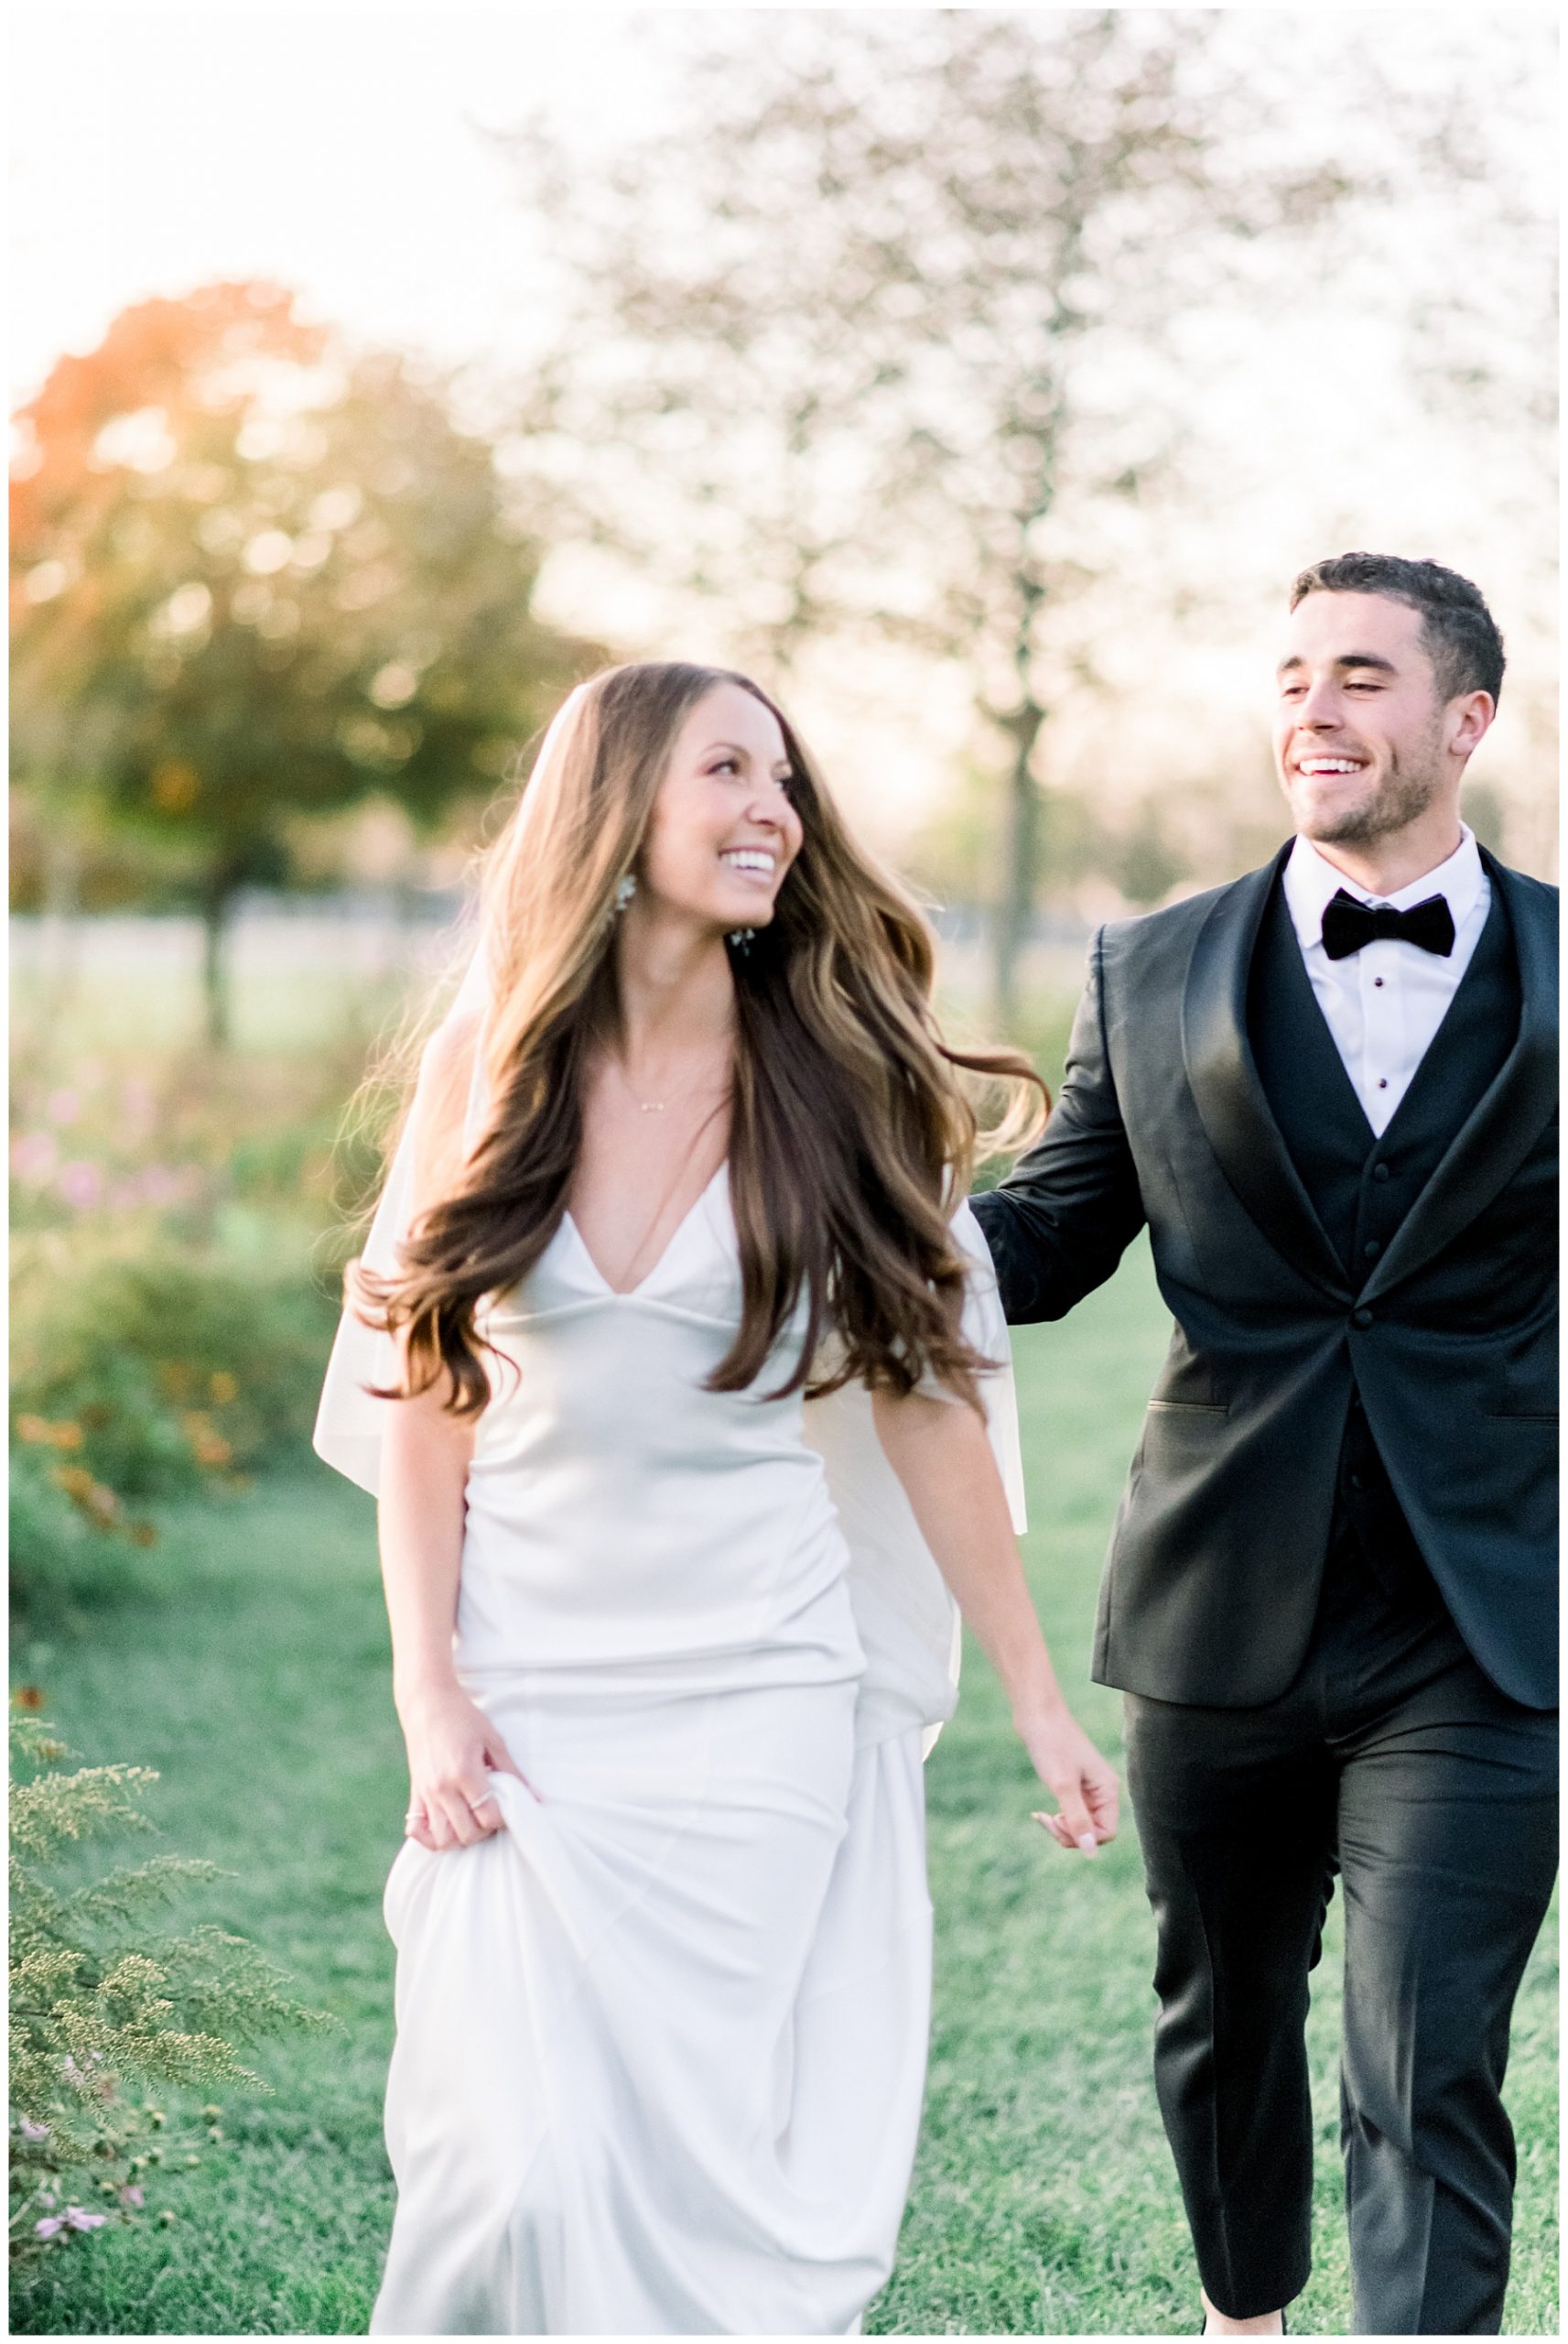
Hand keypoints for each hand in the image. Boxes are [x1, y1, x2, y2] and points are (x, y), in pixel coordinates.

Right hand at [397, 1679, 531, 1852]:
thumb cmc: (464, 1717)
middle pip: (466, 1834)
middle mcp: (443, 1788)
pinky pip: (416, 1830)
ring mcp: (426, 1794)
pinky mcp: (415, 1793)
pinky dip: (429, 1837)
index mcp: (465, 1773)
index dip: (502, 1818)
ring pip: (442, 1839)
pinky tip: (445, 1824)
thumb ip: (514, 1772)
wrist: (428, 1703)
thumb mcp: (493, 1740)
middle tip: (490, 1813)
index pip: (488, 1817)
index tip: (505, 1805)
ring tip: (470, 1820)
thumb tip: (538, 1798)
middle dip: (483, 1831)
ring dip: (460, 1837)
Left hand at [1018, 1700, 1119, 1856]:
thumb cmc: (1051, 1744)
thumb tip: (1091, 1852)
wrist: (1036, 1713)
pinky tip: (1040, 1814)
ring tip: (1042, 1817)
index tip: (1058, 1821)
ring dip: (1062, 1827)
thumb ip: (1078, 1820)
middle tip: (1046, 1820)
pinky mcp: (1072, 1783)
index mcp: (1108, 1789)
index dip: (1084, 1837)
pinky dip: (1057, 1817)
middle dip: (1070, 1834)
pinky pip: (1071, 1813)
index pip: (1106, 1832)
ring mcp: (1087, 1787)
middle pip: (1094, 1831)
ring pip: (1081, 1824)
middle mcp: (1102, 1790)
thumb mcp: (1063, 1786)